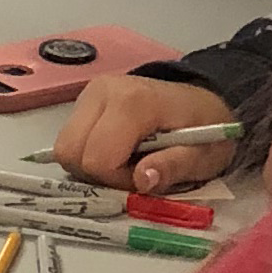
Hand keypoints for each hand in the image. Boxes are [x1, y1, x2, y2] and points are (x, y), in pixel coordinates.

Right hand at [56, 71, 233, 195]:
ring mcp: (90, 93)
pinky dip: (87, 154)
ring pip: (65, 147)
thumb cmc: (206, 129)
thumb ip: (174, 167)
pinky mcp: (84, 100)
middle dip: (97, 174)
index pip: (97, 158)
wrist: (203, 101)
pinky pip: (71, 139)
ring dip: (90, 165)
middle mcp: (103, 91)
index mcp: (133, 102)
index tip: (143, 178)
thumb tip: (141, 181)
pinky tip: (115, 151)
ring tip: (123, 162)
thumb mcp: (204, 155)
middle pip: (71, 152)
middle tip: (130, 173)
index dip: (116, 180)